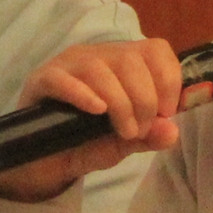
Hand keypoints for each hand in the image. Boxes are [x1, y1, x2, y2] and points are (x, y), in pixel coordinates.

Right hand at [0, 38, 186, 203]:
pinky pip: (62, 79)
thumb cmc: (87, 142)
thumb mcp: (124, 143)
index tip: (166, 112)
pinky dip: (82, 95)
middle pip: (130, 59)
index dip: (168, 79)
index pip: (155, 49)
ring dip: (120, 103)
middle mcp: (98, 55)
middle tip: (139, 131)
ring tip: (124, 130)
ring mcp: (68, 64)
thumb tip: (171, 131)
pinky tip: (97, 112)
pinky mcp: (41, 80)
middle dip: (144, 99)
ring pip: (100, 69)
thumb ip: (148, 137)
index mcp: (123, 62)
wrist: (44, 163)